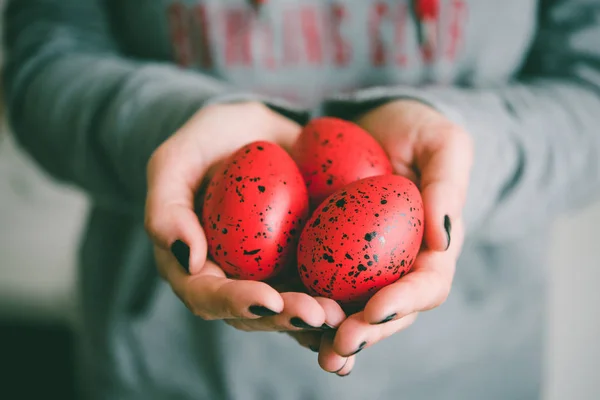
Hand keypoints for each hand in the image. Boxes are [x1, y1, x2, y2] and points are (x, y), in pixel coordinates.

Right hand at [145, 102, 343, 337]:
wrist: (256, 129)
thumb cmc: (208, 142)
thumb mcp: (176, 160)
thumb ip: (165, 206)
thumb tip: (188, 258)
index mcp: (195, 265)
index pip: (207, 295)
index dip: (235, 303)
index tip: (268, 300)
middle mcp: (234, 278)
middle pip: (256, 313)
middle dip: (287, 318)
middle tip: (319, 314)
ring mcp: (272, 273)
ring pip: (293, 308)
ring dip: (319, 319)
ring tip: (345, 315)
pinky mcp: (305, 261)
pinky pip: (323, 284)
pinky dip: (342, 299)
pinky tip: (366, 303)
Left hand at [319, 100, 471, 363]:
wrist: (373, 125)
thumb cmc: (416, 130)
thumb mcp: (443, 142)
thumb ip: (448, 183)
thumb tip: (443, 239)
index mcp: (434, 248)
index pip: (428, 284)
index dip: (405, 301)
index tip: (377, 308)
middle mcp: (399, 266)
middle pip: (388, 312)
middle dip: (367, 333)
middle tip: (340, 344)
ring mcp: (363, 267)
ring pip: (352, 311)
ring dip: (333, 335)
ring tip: (316, 351)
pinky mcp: (329, 258)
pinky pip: (318, 287)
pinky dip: (305, 309)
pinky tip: (282, 318)